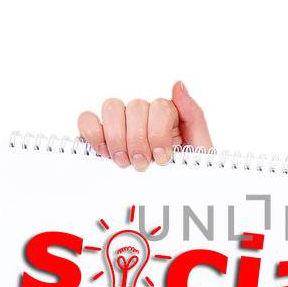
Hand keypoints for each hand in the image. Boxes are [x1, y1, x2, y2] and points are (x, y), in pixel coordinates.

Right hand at [77, 83, 213, 169]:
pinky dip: (93, 133)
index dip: (158, 133)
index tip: (161, 158)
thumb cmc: (185, 175)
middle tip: (142, 164)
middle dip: (138, 140)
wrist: (171, 201)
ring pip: (112, 108)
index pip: (159, 106)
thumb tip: (178, 85)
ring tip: (125, 161)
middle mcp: (144, 117)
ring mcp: (120, 125)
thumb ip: (193, 114)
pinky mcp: (99, 137)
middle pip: (135, 107)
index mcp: (168, 115)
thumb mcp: (200, 148)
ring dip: (117, 138)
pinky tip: (105, 152)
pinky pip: (88, 120)